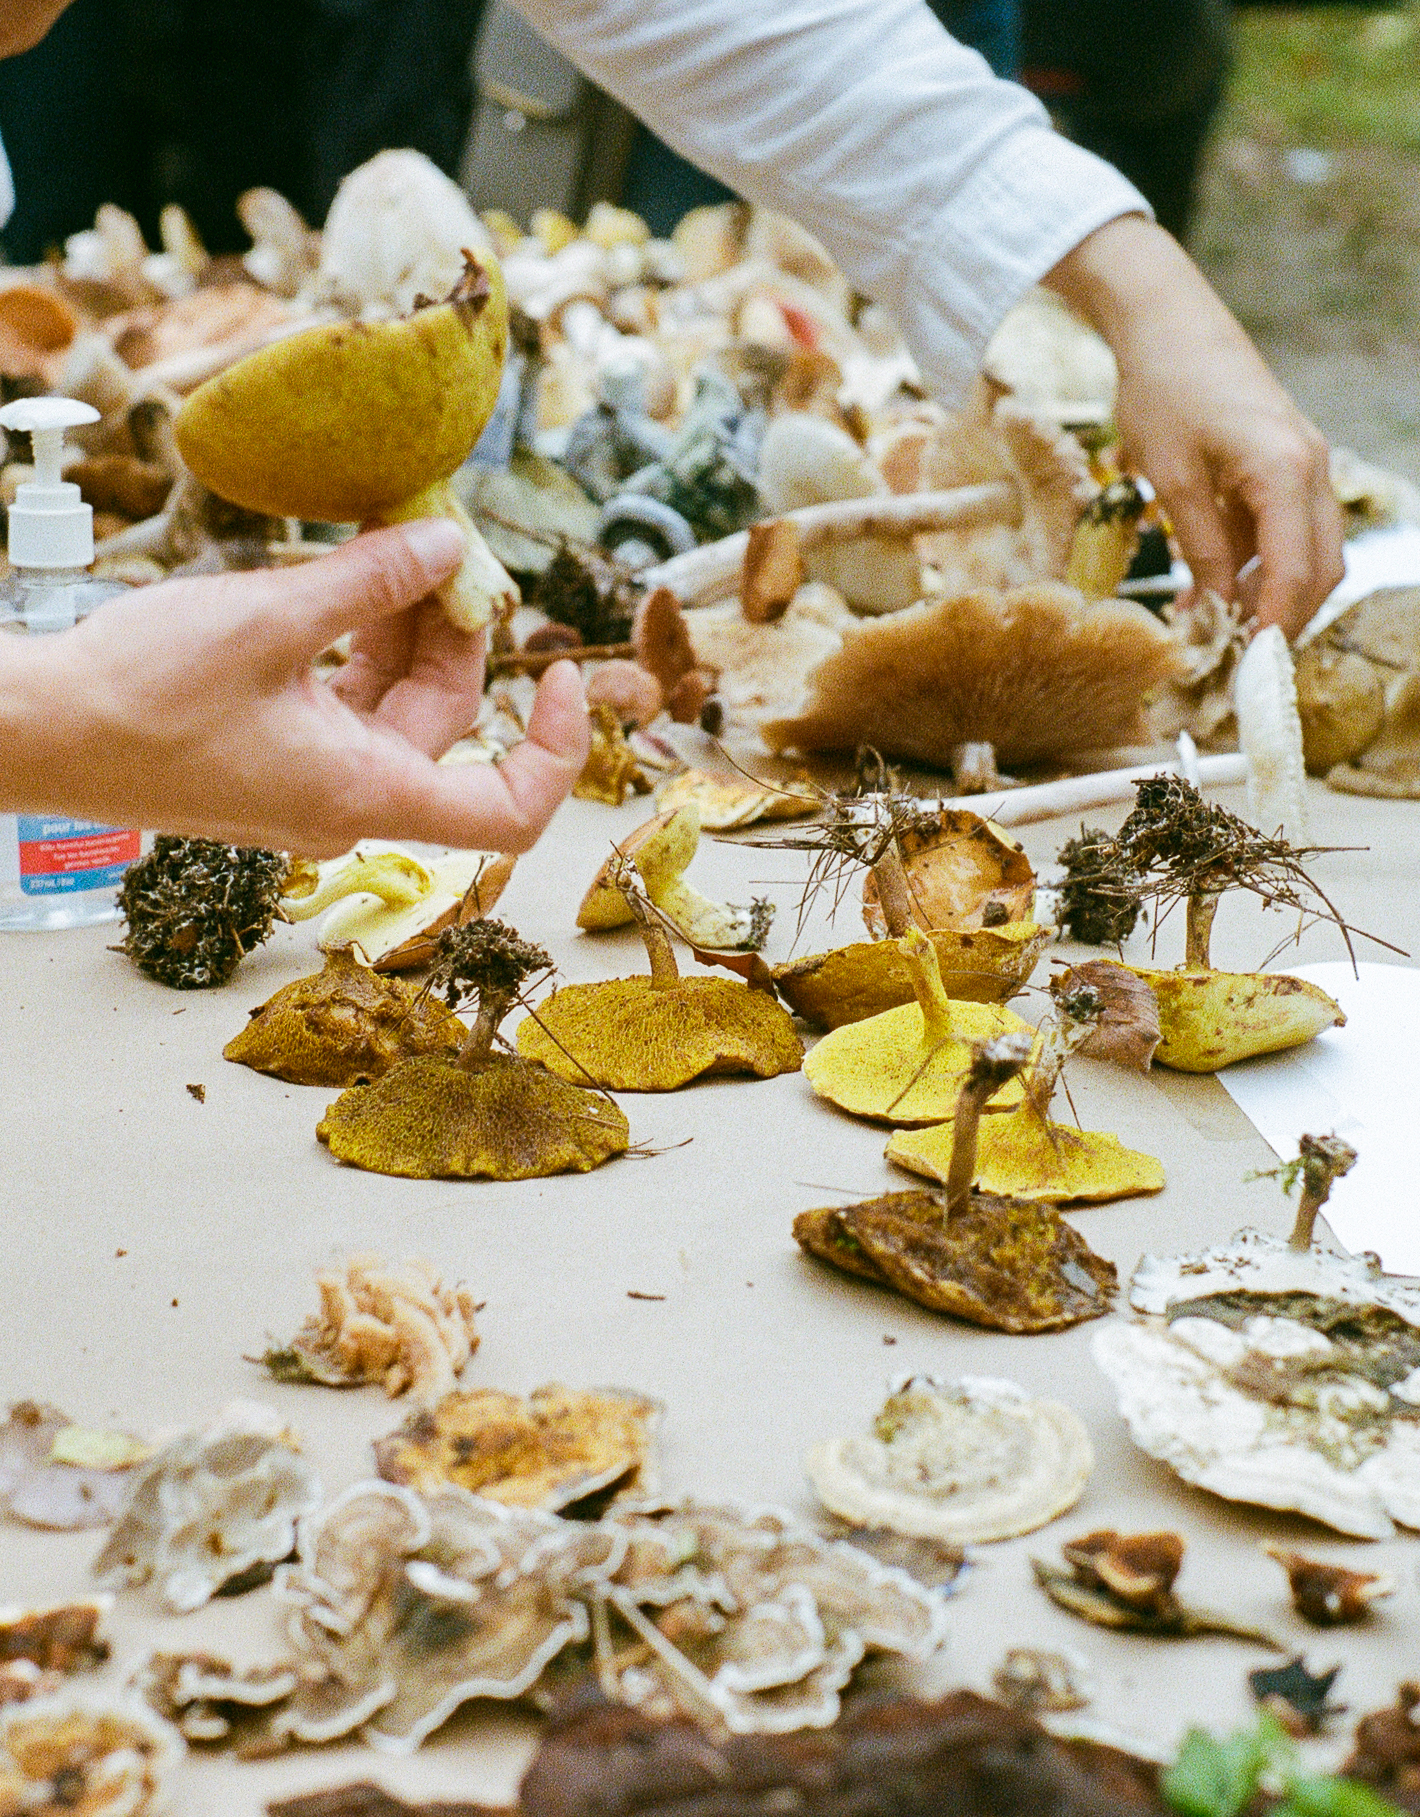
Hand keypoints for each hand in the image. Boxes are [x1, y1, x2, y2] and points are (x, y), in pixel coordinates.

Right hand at [0, 519, 589, 855]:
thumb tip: (449, 546)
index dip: (554, 750)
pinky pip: (344, 701)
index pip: (509, 813)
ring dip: (403, 627)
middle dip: (456, 633)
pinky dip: (356, 641)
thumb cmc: (141, 695)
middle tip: (446, 543)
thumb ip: (371, 582)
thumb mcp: (271, 620)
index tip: (558, 672)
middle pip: (446, 724)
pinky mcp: (276, 756)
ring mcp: (310, 783)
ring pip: (395, 707)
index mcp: (365, 796)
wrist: (36, 732)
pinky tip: (348, 575)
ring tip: (396, 539)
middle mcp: (348, 802)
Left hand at [1046, 216, 1342, 640]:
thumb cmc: (1164, 390)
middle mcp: (1312, 469)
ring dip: (1270, 595)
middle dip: (1282, 621)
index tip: (1246, 670)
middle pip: (1319, 569)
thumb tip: (1214, 610)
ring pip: (1310, 553)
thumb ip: (1199, 548)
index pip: (1295, 572)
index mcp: (1285, 471)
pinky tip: (1212, 590)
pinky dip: (1259, 565)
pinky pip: (1287, 529)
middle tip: (1235, 663)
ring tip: (1215, 631)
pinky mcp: (1287, 464)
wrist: (1170, 325)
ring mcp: (1305, 465)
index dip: (1273, 627)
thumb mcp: (1171, 479)